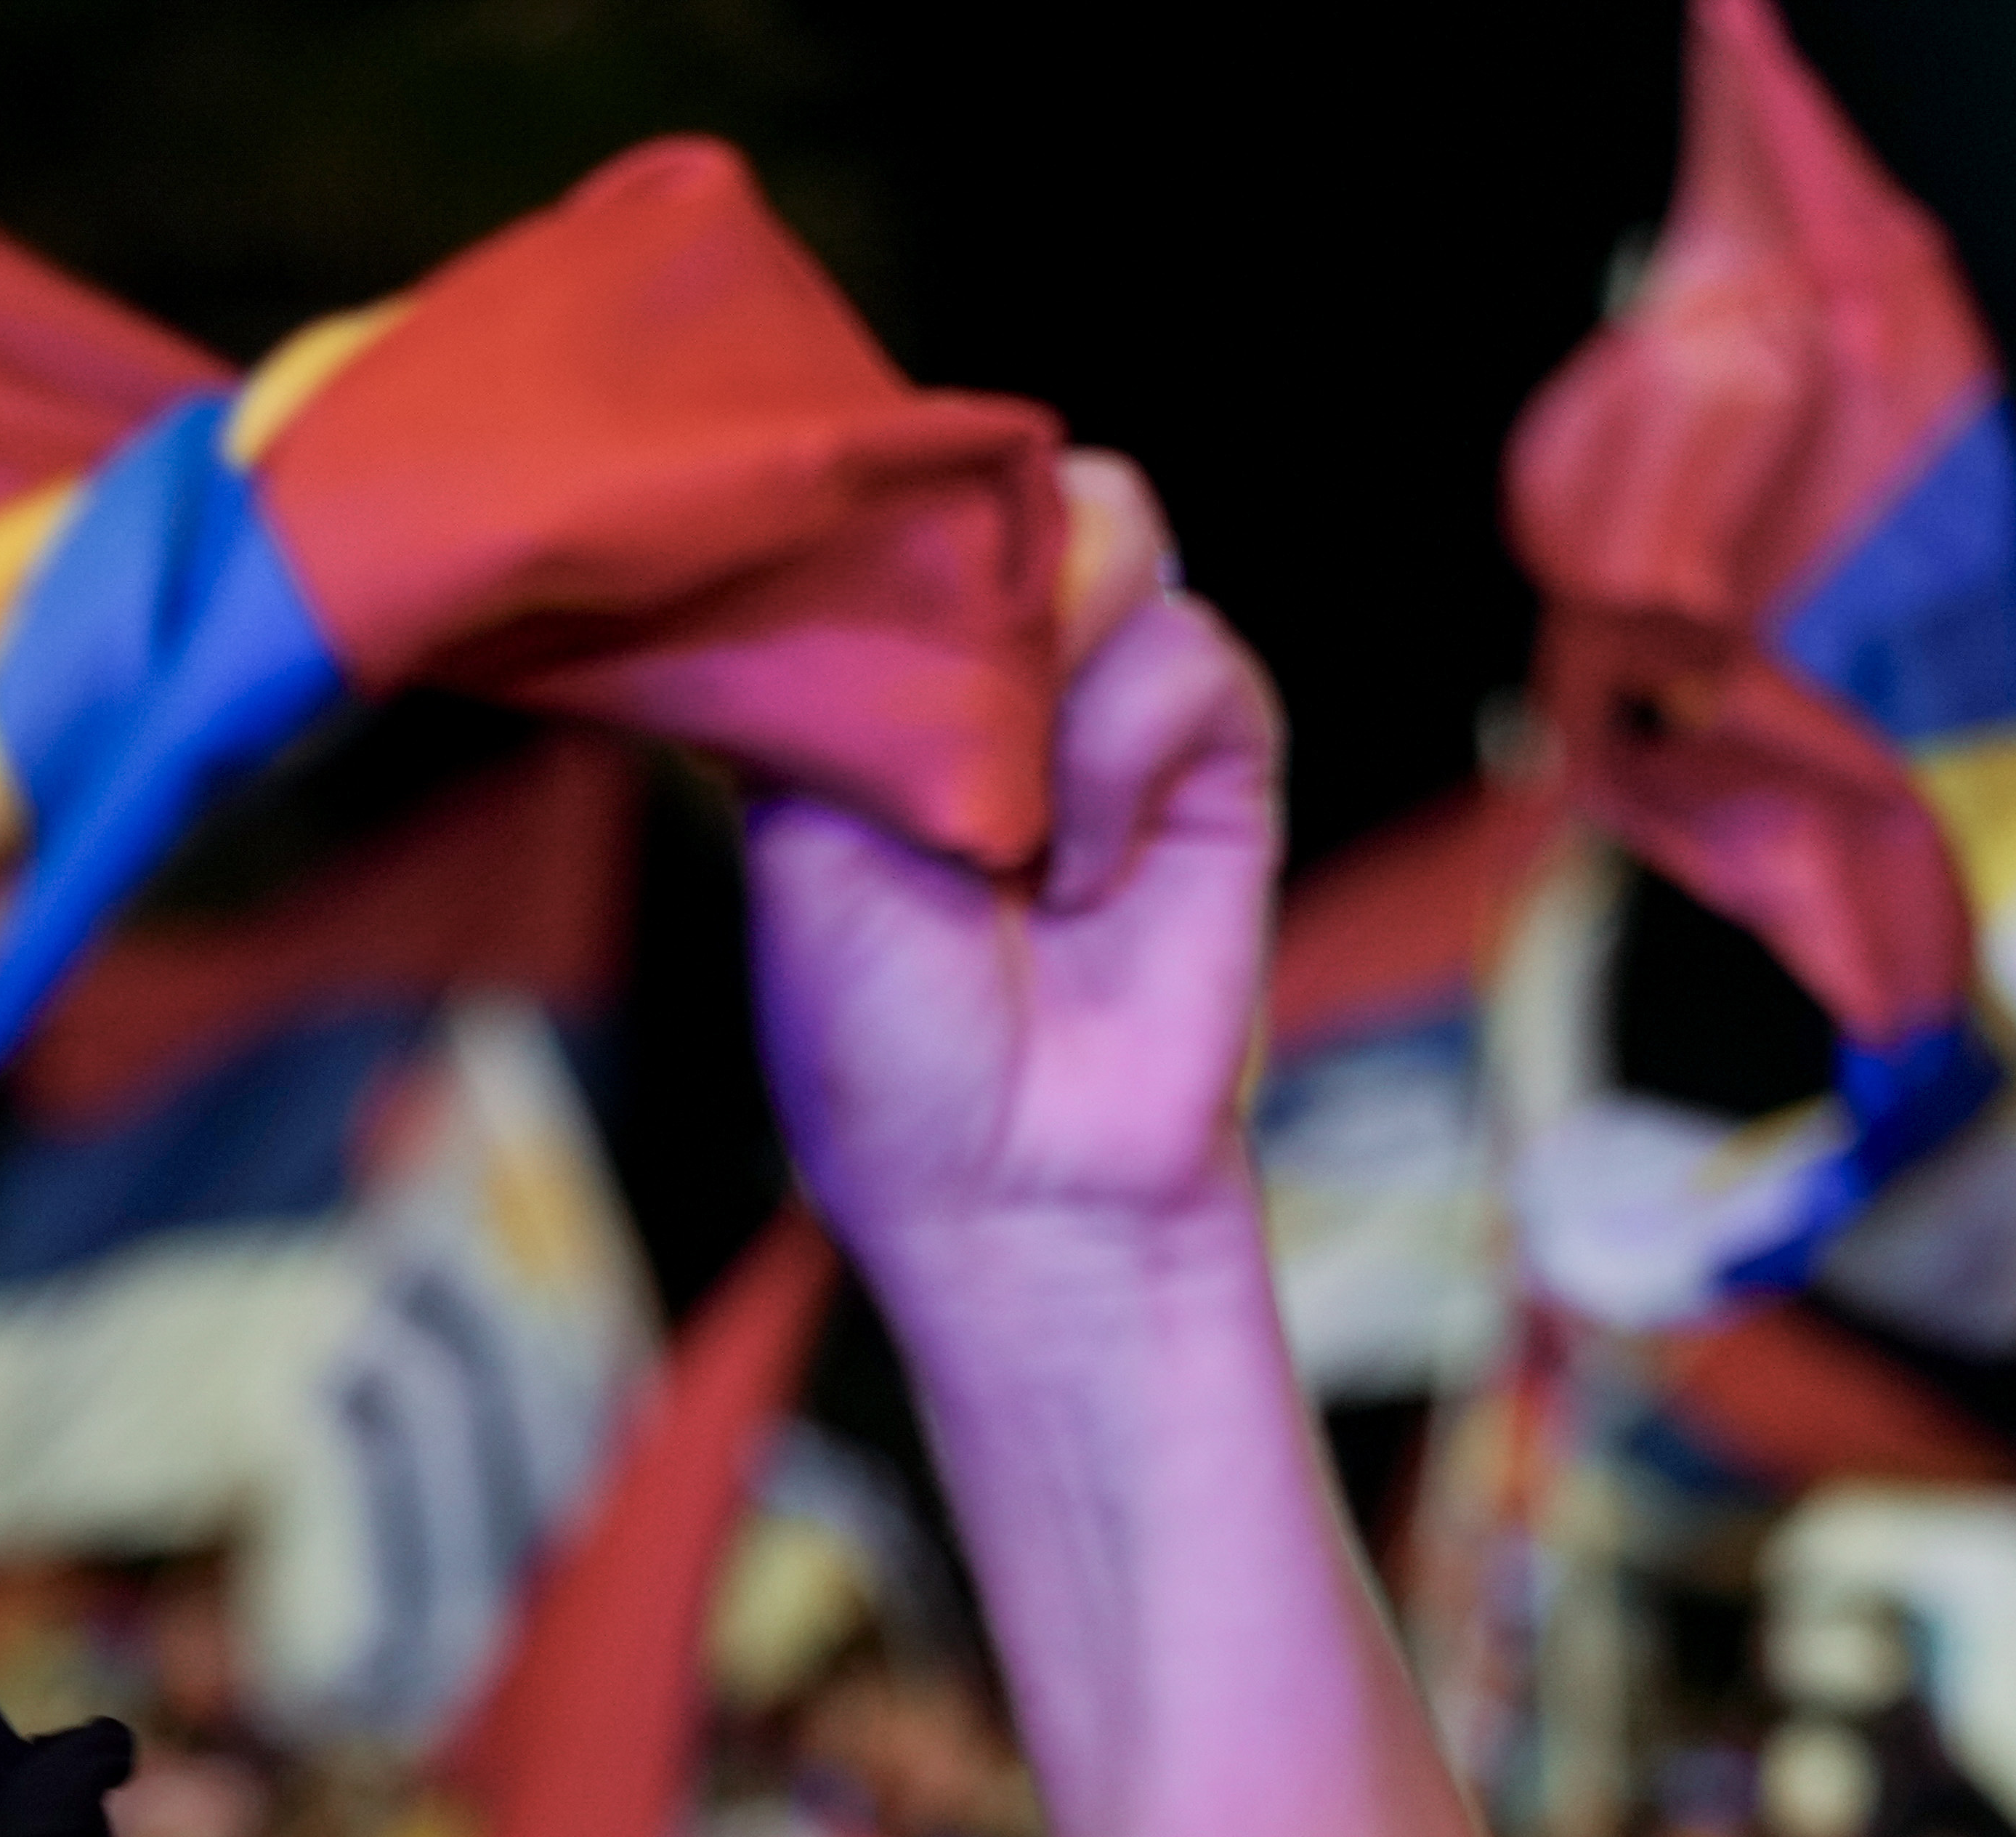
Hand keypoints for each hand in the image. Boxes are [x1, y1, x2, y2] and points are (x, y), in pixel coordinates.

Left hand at [743, 461, 1275, 1314]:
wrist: (1010, 1176)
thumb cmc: (881, 1035)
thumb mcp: (795, 830)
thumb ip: (835, 664)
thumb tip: (876, 515)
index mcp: (886, 669)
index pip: (908, 500)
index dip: (897, 502)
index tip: (862, 556)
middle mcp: (1001, 667)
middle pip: (1021, 480)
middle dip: (980, 567)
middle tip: (941, 713)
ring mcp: (1112, 700)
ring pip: (1114, 529)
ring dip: (1049, 667)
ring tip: (1009, 833)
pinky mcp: (1220, 753)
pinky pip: (1191, 653)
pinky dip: (1125, 752)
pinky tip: (1083, 871)